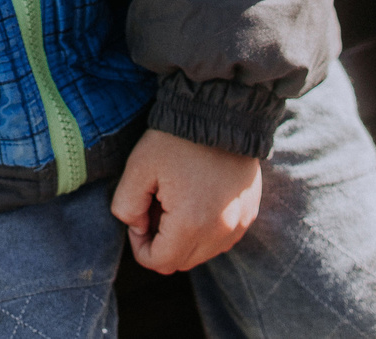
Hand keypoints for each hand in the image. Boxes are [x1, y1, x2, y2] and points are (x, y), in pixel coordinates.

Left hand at [110, 127, 261, 273]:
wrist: (220, 112)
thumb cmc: (176, 139)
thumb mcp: (138, 167)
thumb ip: (126, 206)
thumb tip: (137, 226)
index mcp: (191, 223)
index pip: (159, 262)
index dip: (140, 246)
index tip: (139, 216)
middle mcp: (221, 232)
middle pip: (181, 262)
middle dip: (162, 243)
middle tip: (155, 206)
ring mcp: (240, 224)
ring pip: (203, 253)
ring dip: (185, 239)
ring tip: (177, 201)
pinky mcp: (250, 213)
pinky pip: (222, 238)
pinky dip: (206, 230)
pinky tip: (198, 198)